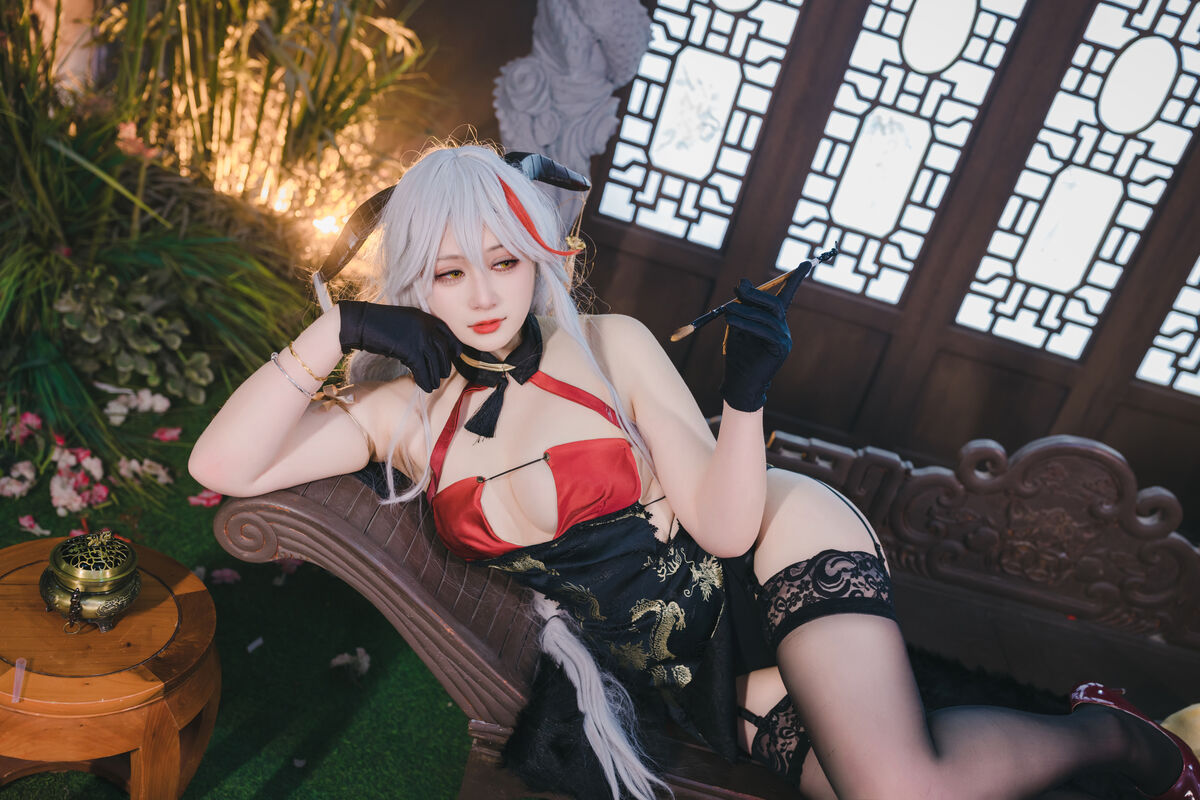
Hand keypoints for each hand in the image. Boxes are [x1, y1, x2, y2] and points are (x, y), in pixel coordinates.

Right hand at [338, 301, 461, 391]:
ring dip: (436, 376)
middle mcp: (426, 326)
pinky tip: (424, 386)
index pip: (447, 333)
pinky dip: (425, 380)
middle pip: (443, 350)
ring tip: (434, 385)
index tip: (456, 355)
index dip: (453, 346)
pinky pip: (422, 369)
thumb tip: (428, 350)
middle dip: (444, 365)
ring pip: (435, 362)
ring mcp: (419, 338)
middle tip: (442, 375)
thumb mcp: (406, 321)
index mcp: (426, 317)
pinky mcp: (410, 350)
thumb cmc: (379, 323)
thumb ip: (419, 331)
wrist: (361, 322)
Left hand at [719, 269, 803, 412]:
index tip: (806, 263)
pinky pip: (764, 331)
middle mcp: (782, 327)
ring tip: (727, 311)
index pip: (787, 296)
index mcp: (774, 321)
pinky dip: (747, 323)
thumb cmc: (738, 355)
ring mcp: (784, 338)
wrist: (740, 383)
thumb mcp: (737, 326)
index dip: (796, 279)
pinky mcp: (780, 349)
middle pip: (774, 303)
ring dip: (745, 310)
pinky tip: (732, 321)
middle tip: (738, 288)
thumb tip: (744, 282)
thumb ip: (742, 306)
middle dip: (755, 294)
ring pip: (767, 316)